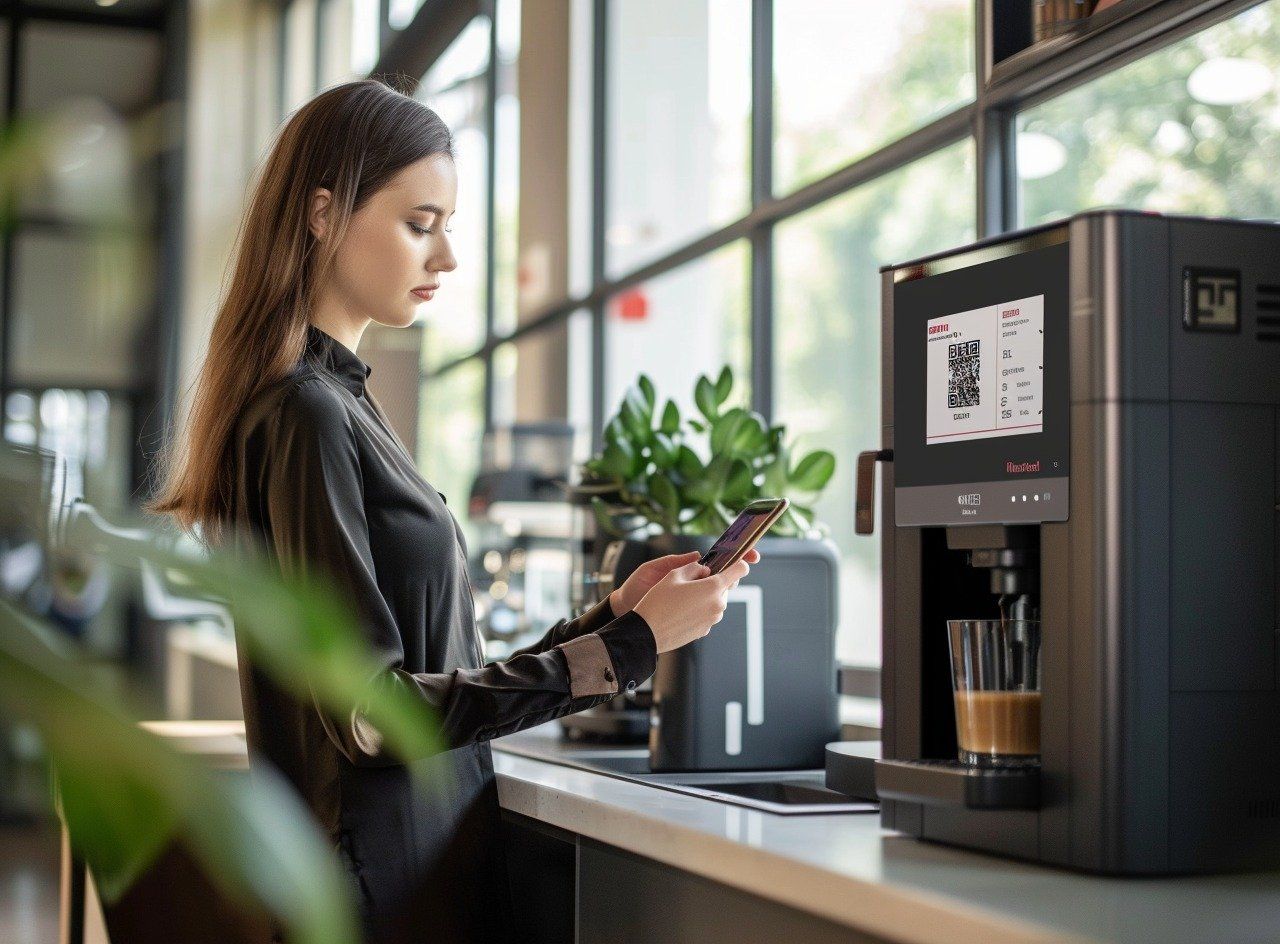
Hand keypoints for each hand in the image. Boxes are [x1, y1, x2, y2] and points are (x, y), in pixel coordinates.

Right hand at [633, 557, 752, 653]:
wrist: (647, 632)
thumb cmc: (658, 601)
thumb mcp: (673, 575)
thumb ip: (694, 567)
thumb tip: (705, 569)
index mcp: (713, 588)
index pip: (741, 570)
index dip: (737, 564)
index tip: (730, 563)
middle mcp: (718, 605)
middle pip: (724, 587)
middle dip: (712, 582)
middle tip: (690, 582)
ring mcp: (712, 620)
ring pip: (715, 601)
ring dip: (704, 597)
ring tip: (681, 599)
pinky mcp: (704, 631)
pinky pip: (706, 614)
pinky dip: (698, 610)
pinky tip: (679, 612)